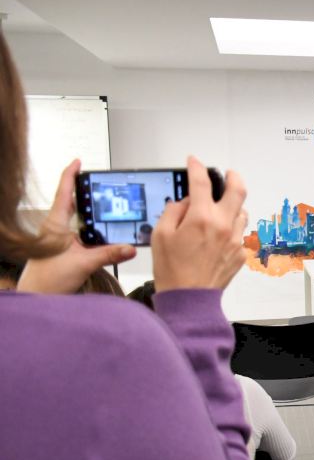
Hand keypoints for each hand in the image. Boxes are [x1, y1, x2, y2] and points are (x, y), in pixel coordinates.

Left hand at [16, 159, 136, 293]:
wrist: (37, 296)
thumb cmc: (47, 279)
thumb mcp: (83, 263)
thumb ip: (109, 254)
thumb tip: (129, 247)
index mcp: (55, 224)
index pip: (63, 192)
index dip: (71, 174)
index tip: (79, 162)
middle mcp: (56, 228)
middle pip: (73, 203)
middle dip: (87, 194)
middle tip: (103, 186)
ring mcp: (59, 239)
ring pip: (78, 220)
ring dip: (92, 215)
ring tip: (108, 210)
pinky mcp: (64, 249)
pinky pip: (81, 234)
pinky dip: (93, 231)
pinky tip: (104, 235)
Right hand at [152, 157, 248, 291]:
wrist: (189, 298)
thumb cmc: (172, 270)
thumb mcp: (160, 235)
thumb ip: (173, 211)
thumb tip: (184, 202)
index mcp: (201, 218)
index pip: (201, 182)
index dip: (197, 168)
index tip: (194, 162)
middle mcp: (223, 226)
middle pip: (238, 190)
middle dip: (233, 177)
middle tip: (228, 174)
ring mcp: (235, 240)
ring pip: (242, 212)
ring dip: (232, 205)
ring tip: (219, 209)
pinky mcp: (240, 253)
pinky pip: (240, 233)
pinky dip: (231, 228)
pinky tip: (219, 234)